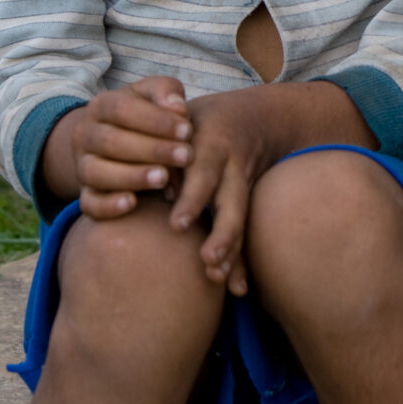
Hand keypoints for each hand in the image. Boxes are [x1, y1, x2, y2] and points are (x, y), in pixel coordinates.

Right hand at [45, 76, 192, 219]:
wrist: (114, 139)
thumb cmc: (145, 114)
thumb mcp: (153, 94)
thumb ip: (166, 91)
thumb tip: (177, 107)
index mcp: (101, 105)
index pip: (122, 109)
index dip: (155, 120)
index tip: (186, 130)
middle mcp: (86, 134)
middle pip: (110, 141)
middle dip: (152, 149)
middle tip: (186, 156)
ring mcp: (83, 165)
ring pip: (96, 173)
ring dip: (132, 176)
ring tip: (164, 178)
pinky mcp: (86, 193)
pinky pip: (89, 203)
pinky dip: (108, 205)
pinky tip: (132, 203)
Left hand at [167, 79, 377, 295]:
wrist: (256, 117)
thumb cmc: (201, 118)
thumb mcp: (183, 115)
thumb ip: (164, 138)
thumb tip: (147, 173)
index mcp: (212, 144)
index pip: (202, 172)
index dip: (192, 198)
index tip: (177, 225)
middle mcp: (232, 168)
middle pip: (231, 202)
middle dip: (223, 233)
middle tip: (208, 261)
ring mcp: (243, 187)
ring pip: (241, 220)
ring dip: (232, 249)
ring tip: (220, 278)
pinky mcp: (246, 202)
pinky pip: (246, 232)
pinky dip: (242, 259)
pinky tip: (237, 288)